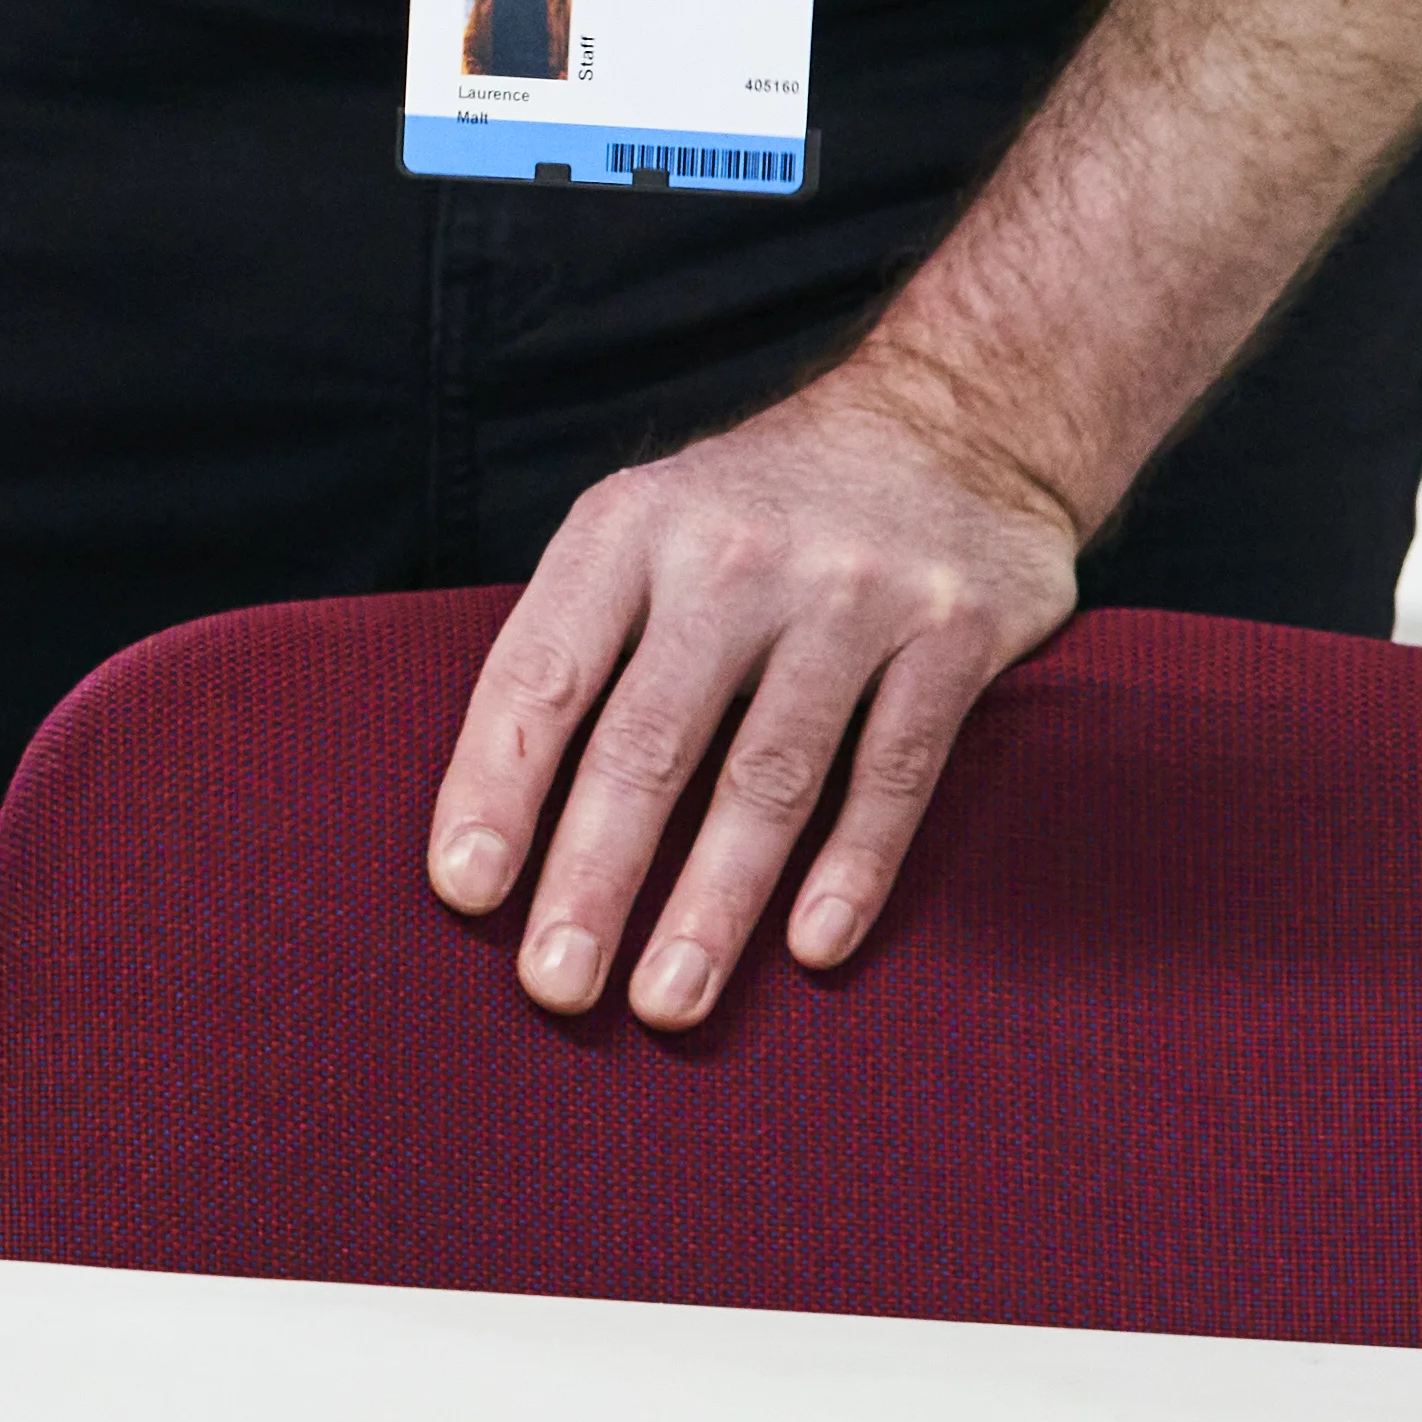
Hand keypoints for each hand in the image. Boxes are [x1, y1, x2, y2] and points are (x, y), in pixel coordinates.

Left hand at [428, 356, 1091, 1029]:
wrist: (954, 419)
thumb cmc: (760, 511)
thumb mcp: (651, 526)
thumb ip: (588, 644)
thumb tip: (498, 823)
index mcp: (630, 528)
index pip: (543, 673)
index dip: (496, 785)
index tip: (467, 889)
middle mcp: (733, 554)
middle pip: (648, 740)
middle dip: (593, 875)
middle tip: (552, 984)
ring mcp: (851, 591)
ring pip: (767, 774)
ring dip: (713, 902)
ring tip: (667, 1002)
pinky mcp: (954, 631)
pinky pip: (893, 770)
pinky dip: (852, 865)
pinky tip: (813, 946)